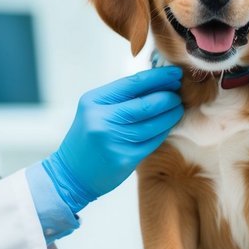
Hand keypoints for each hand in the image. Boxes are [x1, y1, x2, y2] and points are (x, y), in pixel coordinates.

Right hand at [43, 67, 182, 213]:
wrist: (70, 174)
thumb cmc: (88, 138)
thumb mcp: (96, 110)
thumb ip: (122, 97)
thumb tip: (159, 83)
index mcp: (94, 101)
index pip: (133, 83)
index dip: (158, 77)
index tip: (176, 74)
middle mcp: (102, 120)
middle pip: (146, 104)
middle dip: (168, 97)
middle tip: (179, 94)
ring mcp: (113, 140)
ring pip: (153, 124)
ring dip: (170, 115)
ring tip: (178, 108)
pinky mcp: (124, 159)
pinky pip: (152, 141)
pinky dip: (164, 131)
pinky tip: (168, 126)